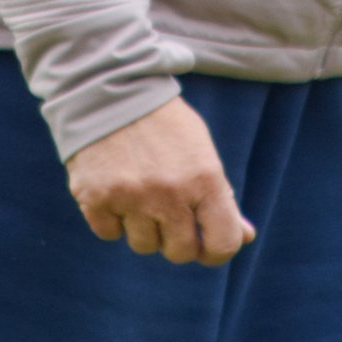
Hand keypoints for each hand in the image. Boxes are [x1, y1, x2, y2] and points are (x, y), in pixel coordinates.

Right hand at [65, 98, 254, 266]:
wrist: (112, 89)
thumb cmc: (165, 126)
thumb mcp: (202, 153)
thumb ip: (223, 197)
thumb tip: (245, 237)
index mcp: (205, 178)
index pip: (223, 243)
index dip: (216, 250)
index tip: (205, 242)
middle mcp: (170, 192)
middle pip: (179, 252)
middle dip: (175, 238)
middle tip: (167, 210)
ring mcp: (132, 197)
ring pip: (143, 245)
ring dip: (142, 226)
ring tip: (139, 191)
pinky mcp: (96, 198)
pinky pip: (109, 233)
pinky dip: (111, 217)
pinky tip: (114, 187)